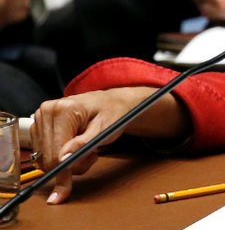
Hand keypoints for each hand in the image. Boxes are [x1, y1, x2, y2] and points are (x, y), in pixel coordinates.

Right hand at [31, 88, 188, 203]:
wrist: (113, 103)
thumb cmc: (113, 113)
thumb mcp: (105, 129)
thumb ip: (84, 144)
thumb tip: (64, 159)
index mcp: (62, 110)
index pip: (55, 152)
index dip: (63, 172)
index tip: (64, 191)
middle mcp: (47, 112)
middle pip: (47, 158)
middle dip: (69, 165)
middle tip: (91, 156)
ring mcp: (41, 119)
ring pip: (44, 159)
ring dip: (65, 162)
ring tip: (86, 149)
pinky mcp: (40, 127)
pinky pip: (43, 154)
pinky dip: (60, 157)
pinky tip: (75, 148)